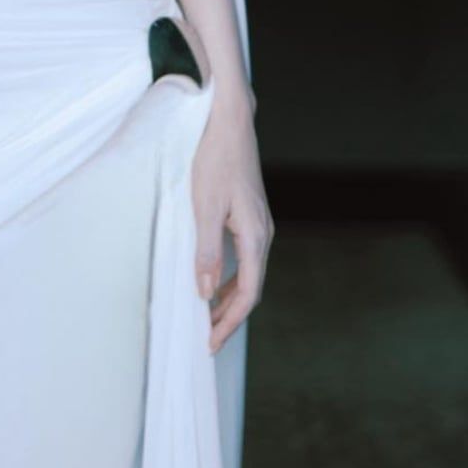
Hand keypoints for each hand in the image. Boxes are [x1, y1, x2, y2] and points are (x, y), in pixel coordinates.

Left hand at [190, 80, 273, 353]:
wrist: (230, 124)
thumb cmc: (215, 160)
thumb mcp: (204, 206)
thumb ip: (206, 251)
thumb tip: (204, 292)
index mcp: (255, 237)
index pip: (247, 294)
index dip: (228, 322)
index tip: (209, 344)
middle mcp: (264, 234)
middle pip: (250, 288)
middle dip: (229, 317)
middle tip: (206, 340)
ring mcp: (259, 225)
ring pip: (249, 274)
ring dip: (228, 298)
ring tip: (207, 317)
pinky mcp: (251, 217)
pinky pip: (245, 258)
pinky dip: (230, 277)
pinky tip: (212, 281)